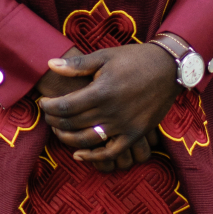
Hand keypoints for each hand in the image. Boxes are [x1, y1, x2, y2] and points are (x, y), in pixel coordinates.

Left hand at [37, 42, 177, 172]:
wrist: (168, 68)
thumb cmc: (134, 59)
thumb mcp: (104, 56)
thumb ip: (77, 65)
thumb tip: (50, 64)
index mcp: (102, 91)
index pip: (65, 107)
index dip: (50, 107)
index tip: (44, 103)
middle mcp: (112, 112)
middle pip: (73, 124)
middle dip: (55, 122)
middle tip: (48, 116)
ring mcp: (124, 126)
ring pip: (87, 140)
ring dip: (68, 139)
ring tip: (59, 131)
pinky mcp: (135, 134)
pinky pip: (111, 152)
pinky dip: (93, 157)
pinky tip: (79, 154)